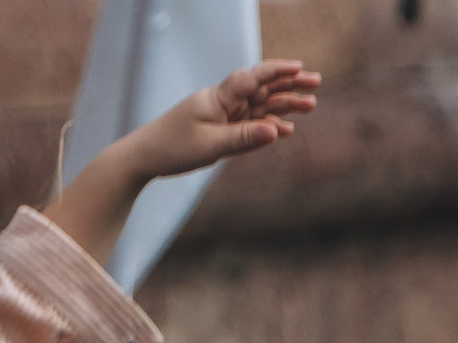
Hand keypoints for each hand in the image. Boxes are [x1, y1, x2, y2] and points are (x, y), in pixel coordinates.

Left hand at [117, 60, 318, 179]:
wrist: (141, 159)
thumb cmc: (171, 149)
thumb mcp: (210, 145)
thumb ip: (244, 138)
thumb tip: (277, 130)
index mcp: (216, 98)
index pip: (250, 78)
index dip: (275, 71)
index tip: (299, 67)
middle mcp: (221, 103)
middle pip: (259, 89)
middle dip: (288, 85)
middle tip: (316, 83)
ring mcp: (221, 117)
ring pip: (257, 107)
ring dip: (283, 106)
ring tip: (310, 105)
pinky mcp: (219, 131)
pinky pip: (247, 126)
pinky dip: (265, 126)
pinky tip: (284, 129)